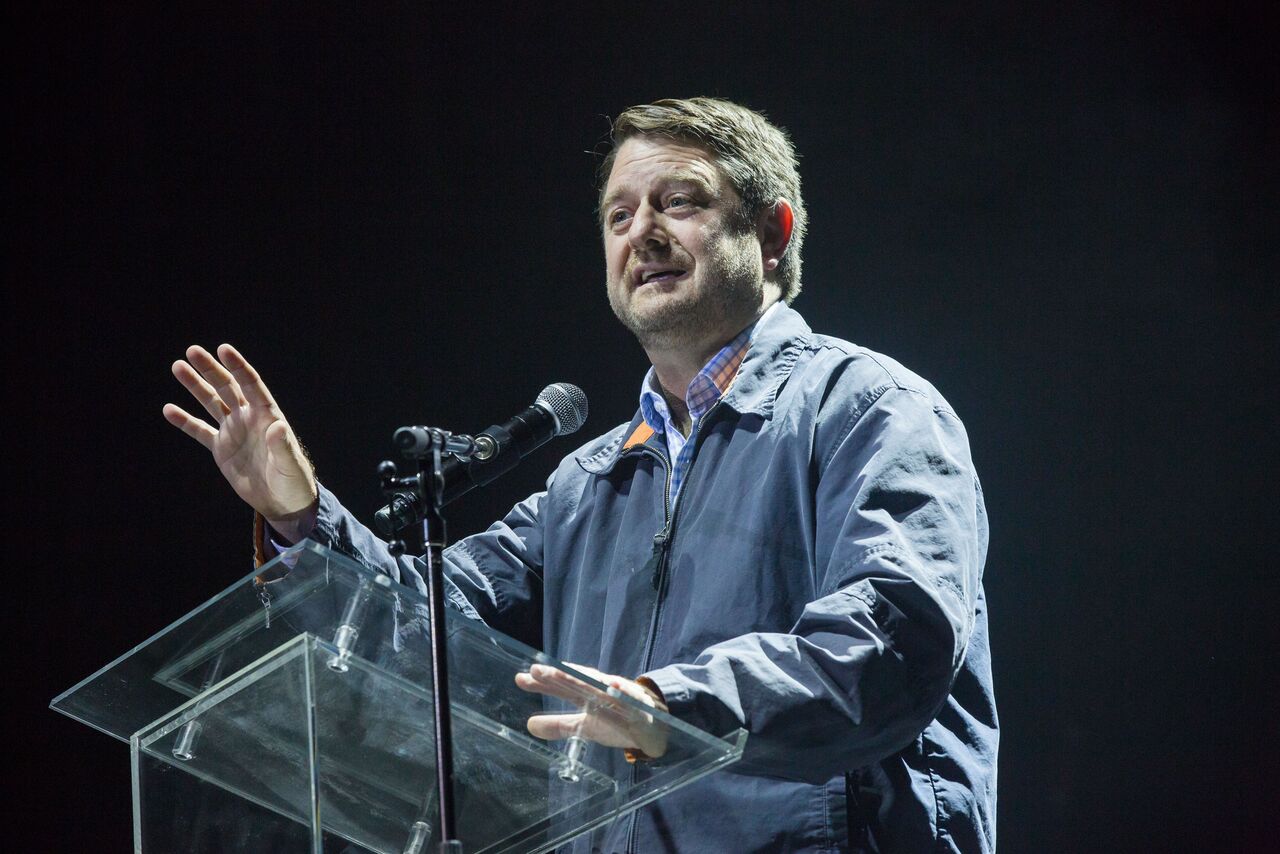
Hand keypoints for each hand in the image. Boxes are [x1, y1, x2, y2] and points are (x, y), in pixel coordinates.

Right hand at [163, 344, 318, 541]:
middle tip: (192, 350)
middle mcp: (248, 418)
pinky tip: (169, 409)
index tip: (223, 349)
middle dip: (211, 369)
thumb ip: (283, 446)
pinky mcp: (221, 448)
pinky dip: (185, 420)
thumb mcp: (290, 465)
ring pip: (211, 402)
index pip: (251, 385)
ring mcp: (233, 431)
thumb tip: (278, 426)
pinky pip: (200, 430)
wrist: (283, 502)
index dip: (238, 367)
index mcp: (267, 416)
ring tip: (177, 366)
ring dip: (195, 385)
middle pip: (227, 387)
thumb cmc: (293, 481)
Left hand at [515, 663, 668, 758]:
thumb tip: (529, 725)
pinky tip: (613, 685)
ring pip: (599, 686)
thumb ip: (559, 724)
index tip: (520, 679)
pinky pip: (630, 697)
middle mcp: (600, 691)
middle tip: (537, 670)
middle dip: (558, 676)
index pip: (561, 687)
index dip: (542, 683)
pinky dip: (622, 689)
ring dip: (583, 679)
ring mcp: (619, 695)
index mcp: (586, 695)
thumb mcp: (585, 727)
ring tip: (564, 674)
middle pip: (577, 681)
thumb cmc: (617, 722)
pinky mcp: (638, 704)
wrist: (654, 728)